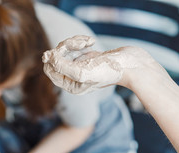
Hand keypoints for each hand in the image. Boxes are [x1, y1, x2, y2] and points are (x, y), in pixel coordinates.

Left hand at [42, 35, 160, 93]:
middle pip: (56, 58)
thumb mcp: (82, 72)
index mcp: (70, 85)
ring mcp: (80, 67)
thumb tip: (48, 57)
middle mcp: (73, 77)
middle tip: (80, 44)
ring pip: (65, 50)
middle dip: (65, 47)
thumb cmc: (108, 71)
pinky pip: (75, 46)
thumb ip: (62, 66)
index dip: (52, 58)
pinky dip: (81, 41)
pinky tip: (91, 41)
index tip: (60, 50)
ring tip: (87, 41)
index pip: (49, 70)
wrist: (131, 64)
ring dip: (74, 42)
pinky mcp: (87, 57)